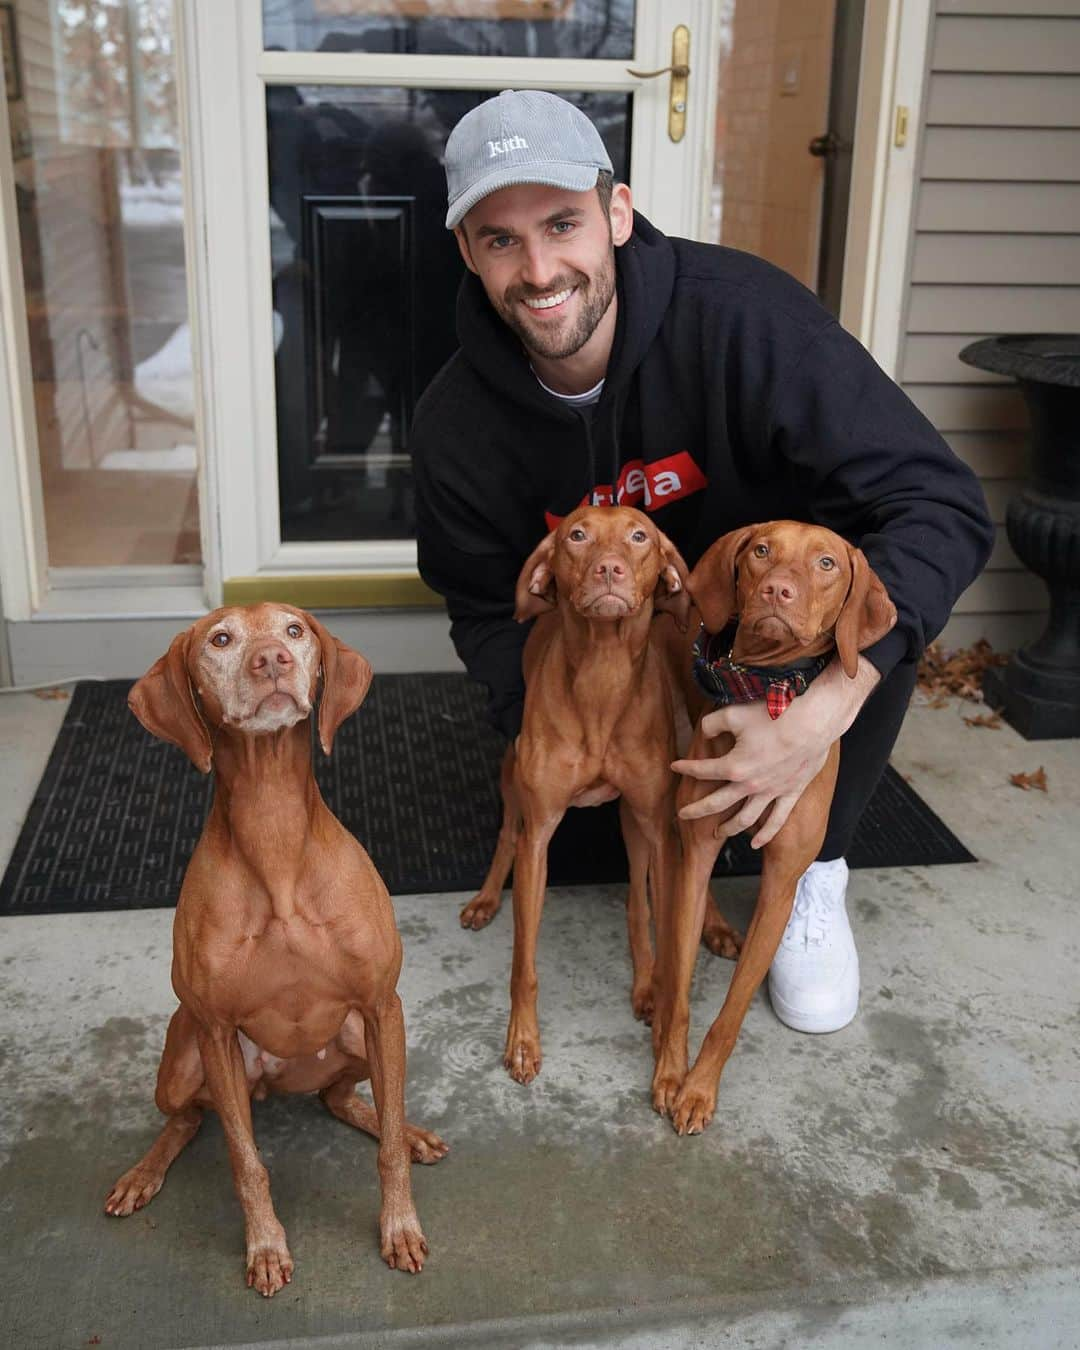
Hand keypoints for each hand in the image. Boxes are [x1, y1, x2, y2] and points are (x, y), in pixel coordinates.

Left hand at [671, 656, 880, 847]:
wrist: (815, 721)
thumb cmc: (775, 714)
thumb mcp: (735, 712)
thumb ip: (712, 724)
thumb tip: (703, 732)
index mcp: (734, 766)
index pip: (703, 771)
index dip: (686, 768)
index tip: (676, 767)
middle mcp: (750, 785)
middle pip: (717, 803)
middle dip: (697, 810)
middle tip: (682, 815)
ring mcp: (771, 792)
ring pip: (745, 819)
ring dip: (728, 828)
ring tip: (717, 834)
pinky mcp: (791, 792)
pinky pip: (776, 820)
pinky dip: (765, 835)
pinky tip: (755, 844)